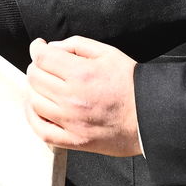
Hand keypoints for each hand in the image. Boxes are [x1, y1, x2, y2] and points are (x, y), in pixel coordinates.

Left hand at [25, 37, 141, 156]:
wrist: (152, 117)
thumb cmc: (133, 85)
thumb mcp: (108, 53)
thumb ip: (77, 44)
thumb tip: (51, 47)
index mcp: (81, 74)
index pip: (42, 57)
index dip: (37, 48)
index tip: (39, 47)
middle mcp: (72, 98)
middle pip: (34, 77)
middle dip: (36, 66)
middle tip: (45, 65)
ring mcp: (72, 121)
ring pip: (34, 101)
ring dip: (34, 90)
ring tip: (43, 85)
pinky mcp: (75, 141)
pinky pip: (42, 130)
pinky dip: (33, 118)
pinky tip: (36, 108)